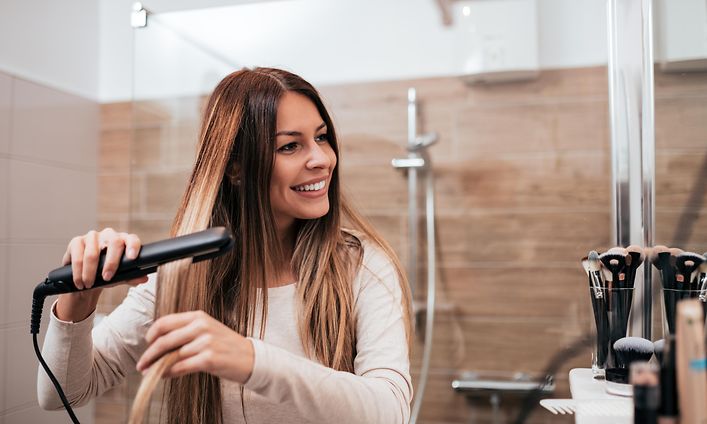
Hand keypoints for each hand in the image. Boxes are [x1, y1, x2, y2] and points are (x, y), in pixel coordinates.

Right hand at [62, 227, 143, 288]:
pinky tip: (79, 281)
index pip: (132, 239)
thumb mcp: (120, 277)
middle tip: (107, 278)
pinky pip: (78, 256)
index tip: (132, 257)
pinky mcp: (77, 241)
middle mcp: (109, 235)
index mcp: (124, 241)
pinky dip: (78, 272)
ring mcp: (92, 236)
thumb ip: (132, 277)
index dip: (133, 246)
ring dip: (90, 272)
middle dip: (111, 263)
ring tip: (89, 285)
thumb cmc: (107, 273)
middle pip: (114, 242)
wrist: (87, 277)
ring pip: (93, 253)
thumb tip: (144, 279)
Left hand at [136, 310, 253, 383]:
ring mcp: (206, 342)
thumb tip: (157, 345)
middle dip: (149, 354)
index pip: (165, 322)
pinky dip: (169, 373)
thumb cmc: (225, 345)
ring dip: (157, 366)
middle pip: (165, 340)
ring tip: (151, 372)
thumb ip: (184, 333)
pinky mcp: (209, 358)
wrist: (250, 357)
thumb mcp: (206, 331)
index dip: (152, 334)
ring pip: (171, 355)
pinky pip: (180, 367)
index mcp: (198, 316)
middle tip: (141, 364)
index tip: (147, 344)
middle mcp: (201, 326)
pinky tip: (164, 376)